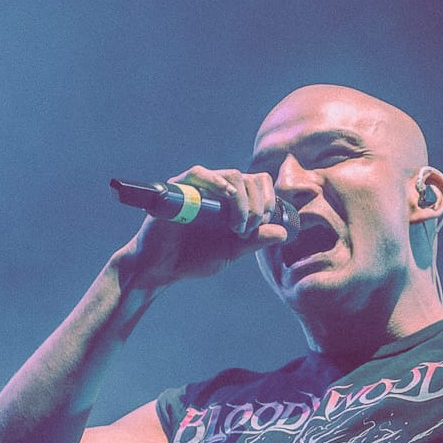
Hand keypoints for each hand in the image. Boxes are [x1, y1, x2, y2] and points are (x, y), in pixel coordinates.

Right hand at [113, 165, 290, 287]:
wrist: (159, 269)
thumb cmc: (192, 259)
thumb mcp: (230, 252)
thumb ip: (254, 242)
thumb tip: (284, 233)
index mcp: (230, 202)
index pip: (258, 185)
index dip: (268, 200)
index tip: (262, 224)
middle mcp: (216, 191)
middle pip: (249, 179)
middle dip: (257, 205)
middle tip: (247, 229)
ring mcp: (198, 188)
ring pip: (231, 175)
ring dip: (242, 200)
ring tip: (236, 226)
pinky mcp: (178, 189)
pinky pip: (199, 173)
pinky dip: (216, 181)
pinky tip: (227, 195)